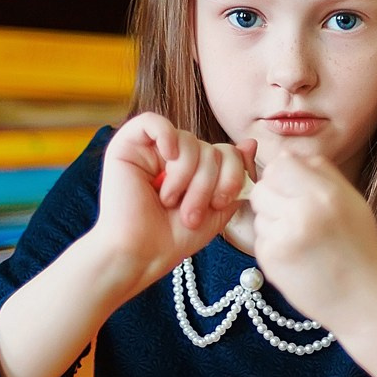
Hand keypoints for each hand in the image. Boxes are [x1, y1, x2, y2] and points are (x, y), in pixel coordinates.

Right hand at [94, 113, 255, 293]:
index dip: (231, 174)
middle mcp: (173, 156)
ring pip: (188, 139)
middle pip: (209, 147)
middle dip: (207, 183)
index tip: (219, 203)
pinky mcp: (126, 146)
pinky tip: (167, 156)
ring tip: (170, 202)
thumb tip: (250, 143)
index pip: (227, 152)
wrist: (140, 255)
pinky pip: (152, 121)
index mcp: (195, 169)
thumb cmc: (175, 238)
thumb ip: (237, 178)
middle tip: (191, 214)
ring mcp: (149, 150)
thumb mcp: (219, 210)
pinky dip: (166, 135)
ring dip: (186, 176)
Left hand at [248, 152, 376, 328]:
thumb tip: (288, 156)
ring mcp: (284, 237)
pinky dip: (273, 245)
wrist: (364, 299)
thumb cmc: (359, 248)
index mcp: (326, 193)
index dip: (283, 175)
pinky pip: (260, 239)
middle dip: (273, 198)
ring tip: (300, 239)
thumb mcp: (352, 201)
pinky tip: (296, 256)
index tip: (293, 189)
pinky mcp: (271, 260)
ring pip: (258, 214)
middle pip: (263, 187)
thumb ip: (321, 174)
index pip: (281, 164)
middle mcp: (304, 212)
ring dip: (273, 222)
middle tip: (294, 216)